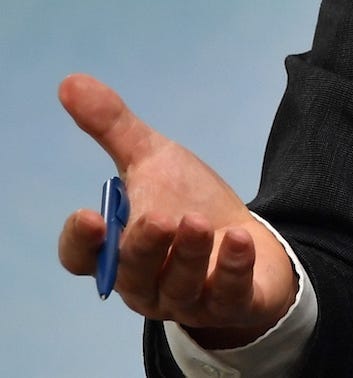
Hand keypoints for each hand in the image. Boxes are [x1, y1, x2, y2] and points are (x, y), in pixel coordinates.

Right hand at [54, 74, 296, 347]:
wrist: (247, 239)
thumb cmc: (189, 201)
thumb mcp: (155, 160)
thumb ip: (114, 128)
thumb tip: (70, 82)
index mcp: (117, 251)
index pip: (82, 258)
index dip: (81, 242)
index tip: (90, 216)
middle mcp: (145, 283)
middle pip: (132, 276)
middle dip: (144, 248)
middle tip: (160, 218)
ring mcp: (187, 299)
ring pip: (179, 289)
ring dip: (189, 257)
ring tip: (200, 223)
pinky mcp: (230, 305)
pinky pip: (228, 296)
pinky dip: (233, 270)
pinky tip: (239, 240)